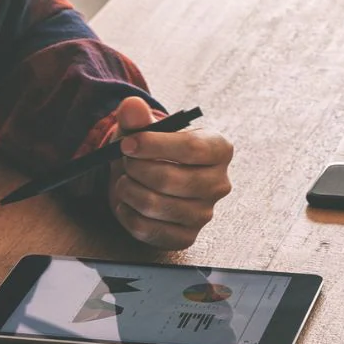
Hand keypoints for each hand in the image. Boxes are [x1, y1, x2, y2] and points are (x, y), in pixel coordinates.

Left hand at [105, 96, 232, 248]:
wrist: (152, 179)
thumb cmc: (152, 150)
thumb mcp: (145, 129)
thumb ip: (137, 117)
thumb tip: (131, 106)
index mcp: (219, 150)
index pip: (192, 149)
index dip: (153, 145)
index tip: (127, 144)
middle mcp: (219, 184)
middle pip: (172, 180)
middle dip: (138, 169)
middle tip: (125, 162)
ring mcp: (204, 214)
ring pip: (157, 206)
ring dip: (129, 191)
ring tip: (124, 180)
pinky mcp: (186, 237)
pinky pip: (149, 229)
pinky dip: (128, 214)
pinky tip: (127, 202)